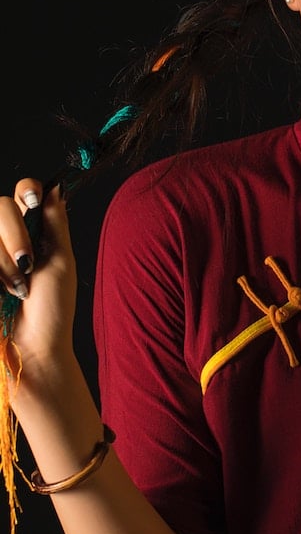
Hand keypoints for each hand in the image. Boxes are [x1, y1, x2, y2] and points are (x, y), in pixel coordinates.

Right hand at [0, 178, 77, 389]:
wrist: (32, 346)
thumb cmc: (51, 309)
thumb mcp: (61, 262)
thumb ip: (56, 223)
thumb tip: (57, 186)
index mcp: (32, 231)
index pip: (23, 192)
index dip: (26, 191)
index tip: (33, 203)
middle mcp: (6, 238)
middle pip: (1, 206)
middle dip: (15, 235)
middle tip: (27, 263)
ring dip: (3, 262)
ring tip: (16, 287)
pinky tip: (3, 291)